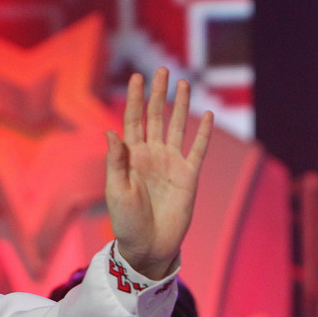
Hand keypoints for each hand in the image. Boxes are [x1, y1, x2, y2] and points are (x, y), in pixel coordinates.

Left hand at [105, 68, 212, 278]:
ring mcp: (171, 163)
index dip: (134, 99)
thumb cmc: (125, 221)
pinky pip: (197, 149)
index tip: (136, 77)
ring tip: (182, 82)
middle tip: (161, 70)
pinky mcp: (189, 176)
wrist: (148, 246)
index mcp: (130, 156)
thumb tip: (110, 130)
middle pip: (155, 117)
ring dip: (179, 105)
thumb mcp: (116, 190)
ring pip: (176, 127)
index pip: (132, 120)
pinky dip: (203, 133)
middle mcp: (151, 155)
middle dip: (157, 94)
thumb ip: (115, 160)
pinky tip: (207, 114)